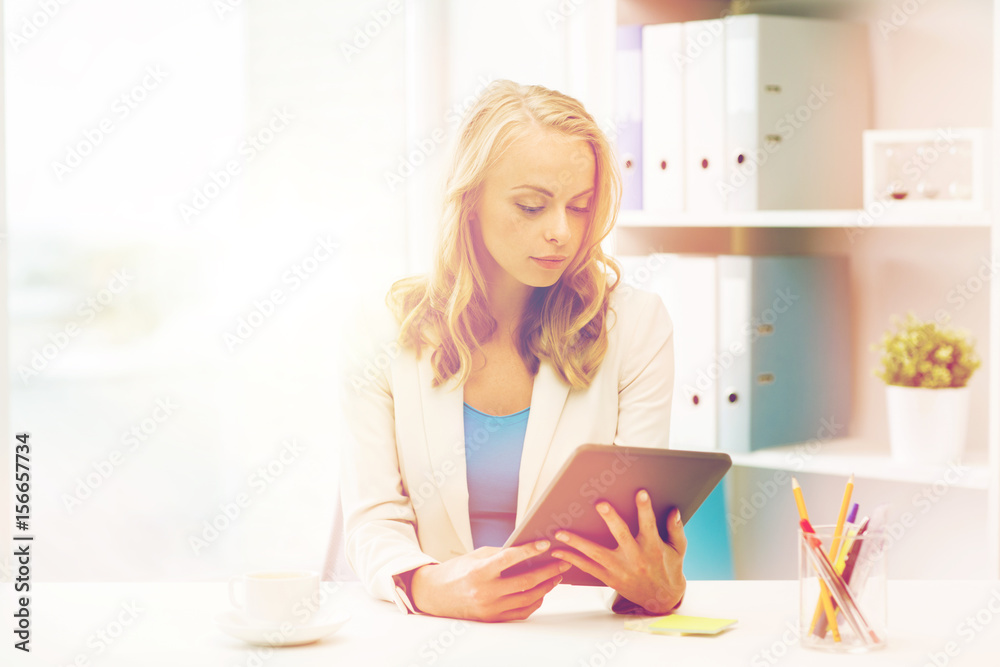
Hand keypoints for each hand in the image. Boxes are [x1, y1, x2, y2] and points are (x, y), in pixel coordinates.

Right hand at [409, 540, 570, 621]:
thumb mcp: (475, 556)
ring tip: (557, 576)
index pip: (509, 559)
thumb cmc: (456, 572)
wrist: (435, 596)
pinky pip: (521, 612)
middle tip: (562, 561)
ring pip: (528, 598)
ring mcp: (490, 609)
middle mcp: (485, 592)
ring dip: (546, 586)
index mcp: (479, 572)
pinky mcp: (493, 619)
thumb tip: (528, 550)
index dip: (529, 550)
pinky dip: (535, 601)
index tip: (545, 544)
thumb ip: (501, 554)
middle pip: (525, 581)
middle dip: (548, 570)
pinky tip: (542, 591)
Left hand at [549, 489, 686, 613]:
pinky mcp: (610, 578)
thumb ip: (675, 529)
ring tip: (560, 532)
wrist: (662, 599)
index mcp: (653, 547)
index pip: (649, 524)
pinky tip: (559, 552)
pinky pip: (588, 568)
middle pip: (621, 535)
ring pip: (596, 554)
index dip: (645, 508)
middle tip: (600, 504)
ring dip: (577, 542)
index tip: (640, 493)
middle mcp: (636, 558)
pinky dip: (573, 560)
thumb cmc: (670, 568)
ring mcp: (620, 569)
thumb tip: (673, 510)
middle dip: (611, 519)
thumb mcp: (678, 549)